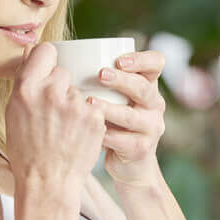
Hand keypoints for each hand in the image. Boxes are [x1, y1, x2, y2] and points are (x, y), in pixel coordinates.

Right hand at [5, 42, 106, 189]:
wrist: (48, 182)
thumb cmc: (26, 151)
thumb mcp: (14, 114)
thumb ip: (25, 82)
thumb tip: (32, 51)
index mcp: (26, 89)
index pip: (45, 50)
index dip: (47, 60)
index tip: (48, 69)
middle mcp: (51, 92)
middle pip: (63, 72)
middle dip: (60, 87)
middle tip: (54, 112)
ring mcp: (75, 104)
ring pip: (78, 92)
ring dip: (75, 105)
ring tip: (65, 129)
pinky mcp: (94, 116)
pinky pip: (92, 107)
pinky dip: (87, 118)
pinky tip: (77, 135)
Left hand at [88, 50, 166, 186]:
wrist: (128, 163)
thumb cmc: (113, 122)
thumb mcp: (113, 98)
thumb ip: (101, 81)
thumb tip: (63, 56)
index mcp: (148, 86)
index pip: (156, 64)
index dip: (141, 59)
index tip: (118, 59)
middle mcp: (154, 105)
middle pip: (144, 88)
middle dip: (122, 80)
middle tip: (100, 74)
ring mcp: (151, 128)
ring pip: (132, 116)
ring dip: (109, 108)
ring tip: (89, 102)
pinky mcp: (141, 149)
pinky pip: (122, 141)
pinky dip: (104, 135)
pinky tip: (90, 130)